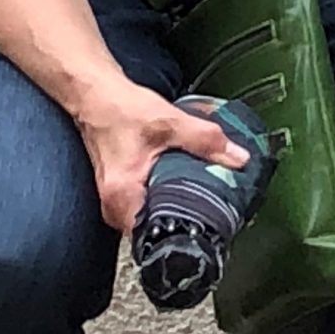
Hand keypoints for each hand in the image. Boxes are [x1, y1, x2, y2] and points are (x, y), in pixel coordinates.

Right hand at [68, 78, 245, 233]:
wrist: (95, 97)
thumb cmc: (120, 109)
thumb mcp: (171, 123)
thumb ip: (206, 141)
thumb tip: (239, 158)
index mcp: (123, 197)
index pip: (153, 237)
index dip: (183, 233)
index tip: (209, 226)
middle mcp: (114, 205)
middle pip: (155, 230)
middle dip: (185, 221)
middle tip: (215, 211)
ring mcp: (115, 200)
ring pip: (151, 217)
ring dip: (175, 207)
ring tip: (204, 197)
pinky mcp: (121, 190)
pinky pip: (146, 204)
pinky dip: (164, 196)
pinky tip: (182, 184)